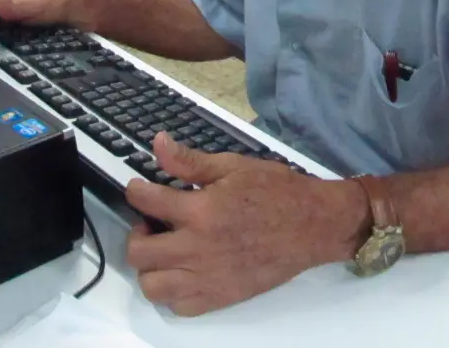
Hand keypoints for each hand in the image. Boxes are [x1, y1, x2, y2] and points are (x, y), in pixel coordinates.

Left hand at [125, 133, 366, 316]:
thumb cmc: (275, 190)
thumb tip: (158, 142)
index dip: (135, 191)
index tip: (137, 188)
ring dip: (150, 267)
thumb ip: (190, 161)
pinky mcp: (220, 297)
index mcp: (201, 211)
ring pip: (152, 285)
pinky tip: (183, 271)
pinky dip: (172, 292)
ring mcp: (207, 278)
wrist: (312, 225)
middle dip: (137, 233)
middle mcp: (198, 249)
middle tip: (152, 222)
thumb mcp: (233, 166)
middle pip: (140, 252)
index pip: (148, 202)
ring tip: (166, 249)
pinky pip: (179, 306)